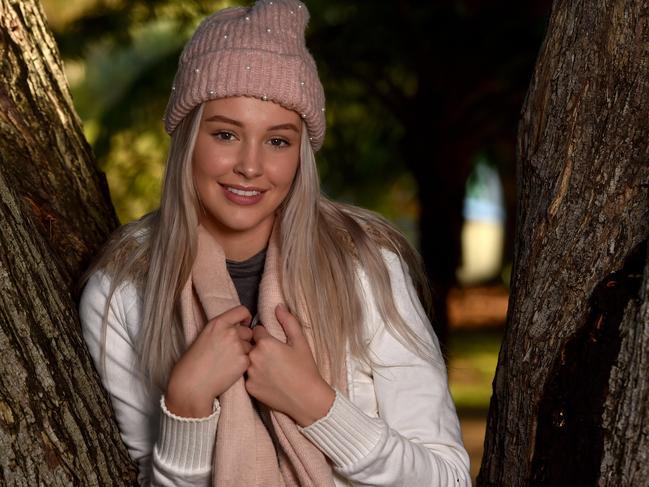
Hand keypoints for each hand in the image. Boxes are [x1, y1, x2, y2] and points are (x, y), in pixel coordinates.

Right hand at [165, 305, 252, 417]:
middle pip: (248, 331)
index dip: (245, 318)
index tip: (244, 324)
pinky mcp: (244, 361)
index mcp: (218, 323)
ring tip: (227, 362)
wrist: (191, 384)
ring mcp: (238, 346)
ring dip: (244, 352)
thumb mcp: (204, 336)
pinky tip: (230, 369)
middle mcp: (230, 332)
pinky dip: (243, 364)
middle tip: (230, 351)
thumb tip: (238, 328)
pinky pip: (250, 359)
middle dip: (243, 339)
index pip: (242, 311)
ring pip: (250, 346)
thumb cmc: (193, 363)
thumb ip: (222, 329)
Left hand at [245, 304, 334, 426]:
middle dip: (259, 348)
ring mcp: (249, 374)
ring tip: (272, 370)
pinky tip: (269, 381)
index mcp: (265, 343)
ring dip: (255, 362)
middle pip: (250, 345)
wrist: (306, 399)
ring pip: (248, 361)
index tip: (276, 344)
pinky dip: (256, 377)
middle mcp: (253, 357)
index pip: (257, 331)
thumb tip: (278, 306)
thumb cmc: (305, 369)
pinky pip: (248, 377)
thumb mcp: (300, 342)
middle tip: (274, 358)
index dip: (267, 336)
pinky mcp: (249, 388)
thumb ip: (288, 321)